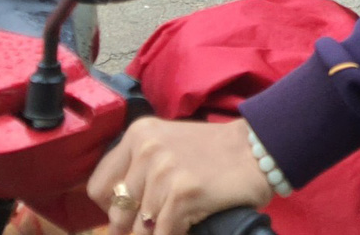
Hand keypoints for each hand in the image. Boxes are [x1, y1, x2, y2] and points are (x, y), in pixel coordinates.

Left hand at [88, 118, 272, 234]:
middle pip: (119, 213)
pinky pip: (163, 233)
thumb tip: (117, 214)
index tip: (131, 214)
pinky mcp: (183, 194)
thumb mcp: (168, 145)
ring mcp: (164, 172)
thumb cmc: (215, 153)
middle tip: (159, 220)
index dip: (113, 208)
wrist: (260, 149)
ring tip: (176, 221)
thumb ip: (139, 168)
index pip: (99, 187)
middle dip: (136, 226)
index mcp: (138, 135)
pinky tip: (188, 227)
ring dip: (157, 232)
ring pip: (141, 228)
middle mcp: (147, 150)